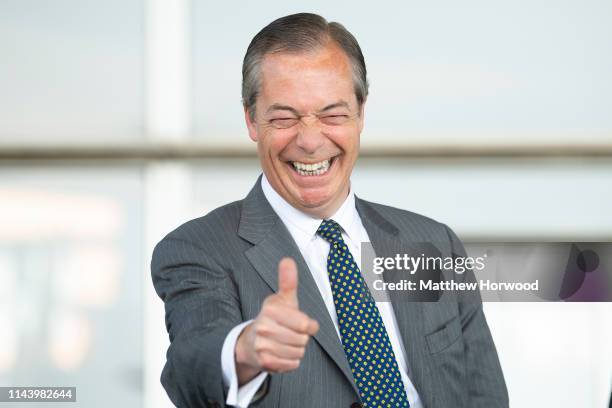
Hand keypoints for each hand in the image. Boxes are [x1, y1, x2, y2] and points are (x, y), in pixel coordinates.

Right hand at [235, 257, 319, 383]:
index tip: (303, 323)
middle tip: (291, 333)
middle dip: (301, 338)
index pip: (304, 324)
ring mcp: (262, 346)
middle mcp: (263, 327)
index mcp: (270, 310)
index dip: (308, 326)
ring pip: (298, 352)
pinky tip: (282, 353)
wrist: (252, 342)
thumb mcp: (282, 299)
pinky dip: (291, 361)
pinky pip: (292, 364)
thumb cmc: (274, 318)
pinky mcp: (264, 362)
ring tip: (286, 343)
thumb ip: (287, 281)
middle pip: (302, 340)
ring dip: (297, 349)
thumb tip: (288, 259)